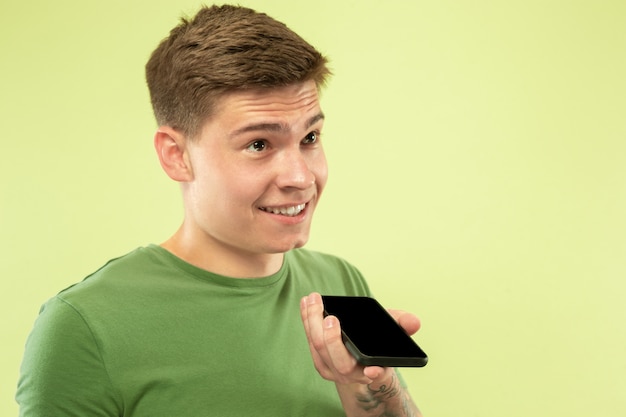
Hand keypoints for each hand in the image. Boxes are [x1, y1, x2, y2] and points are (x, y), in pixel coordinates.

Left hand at [300, 292, 420, 385]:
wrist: (362, 362)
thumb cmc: (378, 345)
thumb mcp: (394, 335)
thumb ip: (403, 326)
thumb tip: (414, 321)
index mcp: (374, 369)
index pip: (376, 375)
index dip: (375, 374)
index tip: (373, 370)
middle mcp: (352, 374)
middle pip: (338, 359)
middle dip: (331, 338)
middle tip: (329, 316)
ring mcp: (333, 370)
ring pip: (318, 349)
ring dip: (312, 322)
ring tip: (313, 299)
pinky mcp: (320, 361)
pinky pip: (309, 342)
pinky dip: (306, 321)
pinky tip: (306, 303)